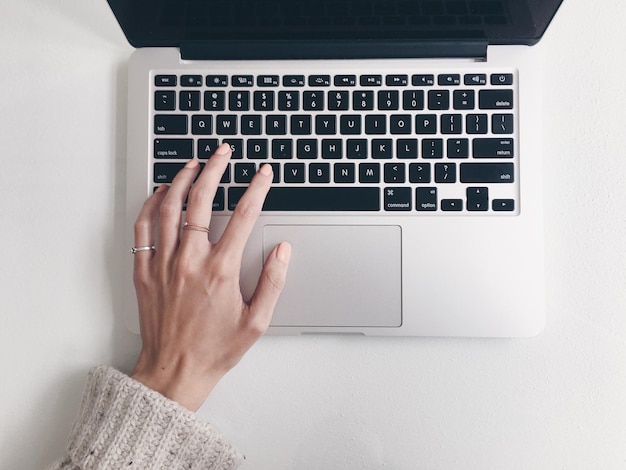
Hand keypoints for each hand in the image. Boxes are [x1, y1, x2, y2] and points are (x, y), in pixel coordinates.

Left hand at [130, 143, 290, 410]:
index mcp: (221, 271)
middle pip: (202, 201)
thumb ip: (273, 282)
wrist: (174, 371)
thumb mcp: (257, 322)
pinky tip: (160, 193)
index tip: (263, 173)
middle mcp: (190, 261)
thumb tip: (283, 250)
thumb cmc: (214, 349)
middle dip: (215, 169)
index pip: (244, 216)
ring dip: (182, 180)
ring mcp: (164, 264)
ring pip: (169, 209)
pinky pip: (143, 229)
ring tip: (193, 164)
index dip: (256, 189)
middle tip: (222, 152)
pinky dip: (151, 205)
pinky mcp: (145, 272)